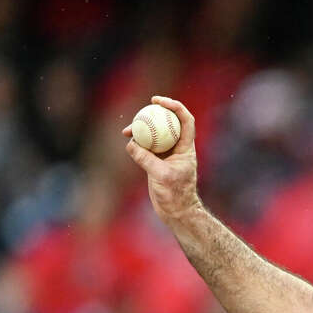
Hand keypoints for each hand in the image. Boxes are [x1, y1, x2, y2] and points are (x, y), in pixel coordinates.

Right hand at [122, 96, 200, 221]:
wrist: (177, 211)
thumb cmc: (176, 195)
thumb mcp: (161, 176)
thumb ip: (146, 159)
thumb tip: (131, 144)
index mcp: (186, 148)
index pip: (185, 120)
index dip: (175, 106)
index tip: (158, 101)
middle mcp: (178, 148)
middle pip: (168, 124)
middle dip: (154, 114)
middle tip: (141, 109)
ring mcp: (167, 154)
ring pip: (155, 135)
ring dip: (142, 130)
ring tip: (126, 131)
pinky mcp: (157, 162)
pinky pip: (146, 147)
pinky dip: (137, 143)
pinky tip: (127, 142)